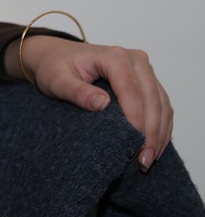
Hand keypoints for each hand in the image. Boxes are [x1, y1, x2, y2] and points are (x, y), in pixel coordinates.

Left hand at [9, 35, 173, 169]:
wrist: (56, 56)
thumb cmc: (54, 67)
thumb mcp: (57, 80)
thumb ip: (77, 91)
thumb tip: (102, 104)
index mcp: (115, 57)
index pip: (131, 89)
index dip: (137, 117)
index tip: (137, 142)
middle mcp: (135, 60)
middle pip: (152, 98)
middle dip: (151, 131)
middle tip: (144, 160)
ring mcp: (144, 70)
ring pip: (161, 103)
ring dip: (159, 132)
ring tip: (148, 159)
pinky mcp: (146, 81)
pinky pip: (160, 104)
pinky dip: (160, 126)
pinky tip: (154, 146)